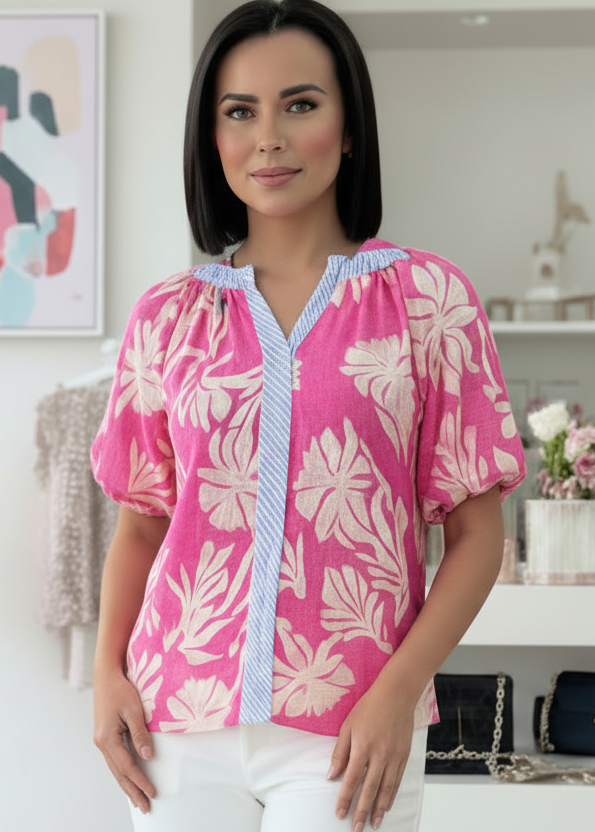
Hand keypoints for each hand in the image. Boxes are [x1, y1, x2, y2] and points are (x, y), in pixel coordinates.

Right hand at [93, 668, 155, 813]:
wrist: (106, 675)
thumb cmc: (120, 689)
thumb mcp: (134, 709)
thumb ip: (140, 733)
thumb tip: (147, 756)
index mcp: (107, 738)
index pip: (127, 766)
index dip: (140, 781)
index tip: (152, 792)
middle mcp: (101, 742)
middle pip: (118, 773)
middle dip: (132, 791)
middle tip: (144, 807)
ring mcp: (102, 740)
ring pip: (115, 768)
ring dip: (126, 784)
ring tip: (136, 799)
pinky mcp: (105, 736)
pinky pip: (114, 759)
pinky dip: (122, 772)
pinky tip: (128, 778)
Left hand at [327, 680, 415, 830]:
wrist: (397, 694)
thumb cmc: (369, 706)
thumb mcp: (348, 725)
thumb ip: (340, 752)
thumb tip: (331, 774)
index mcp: (362, 746)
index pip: (351, 779)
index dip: (345, 799)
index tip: (340, 814)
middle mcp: (379, 754)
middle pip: (369, 789)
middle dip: (362, 811)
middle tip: (357, 828)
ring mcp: (394, 756)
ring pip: (386, 789)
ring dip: (379, 809)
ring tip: (374, 824)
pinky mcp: (404, 755)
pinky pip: (397, 780)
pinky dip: (392, 795)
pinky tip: (386, 805)